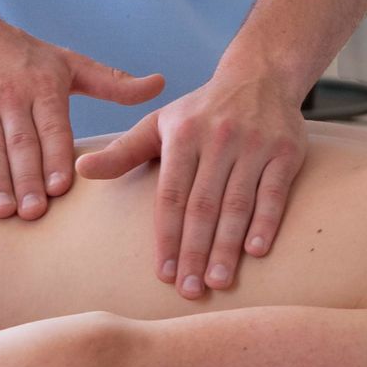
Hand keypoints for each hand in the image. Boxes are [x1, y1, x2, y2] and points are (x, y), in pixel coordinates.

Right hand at [0, 14, 165, 221]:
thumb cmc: (22, 54)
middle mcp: (11, 94)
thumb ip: (113, 82)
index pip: (52, 126)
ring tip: (4, 211)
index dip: (55, 156)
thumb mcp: (69, 63)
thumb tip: (161, 84)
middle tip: (33, 213)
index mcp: (44, 85)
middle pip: (21, 142)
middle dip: (27, 178)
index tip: (59, 188)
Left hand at [74, 68, 308, 297]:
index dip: (167, 236)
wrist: (260, 76)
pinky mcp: (286, 150)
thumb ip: (122, 152)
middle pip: (203, 204)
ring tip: (217, 281)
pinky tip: (256, 252)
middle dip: (194, 250)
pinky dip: (266, 222)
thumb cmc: (201, 111)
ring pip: (238, 202)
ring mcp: (254, 143)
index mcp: (183, 134)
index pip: (171, 194)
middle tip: (189, 290)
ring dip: (227, 246)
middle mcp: (218, 137)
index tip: (163, 274)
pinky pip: (274, 192)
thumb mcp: (159, 124)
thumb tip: (80, 169)